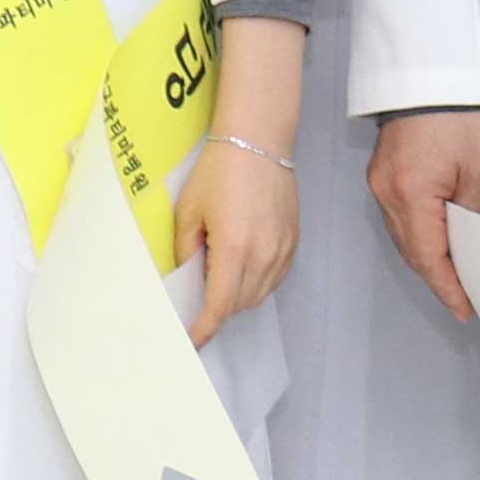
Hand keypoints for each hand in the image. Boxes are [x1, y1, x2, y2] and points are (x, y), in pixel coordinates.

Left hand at [176, 138, 299, 345]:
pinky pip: (275, 277)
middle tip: (200, 291)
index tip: (194, 339)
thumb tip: (187, 278)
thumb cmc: (218, 170)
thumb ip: (185, 250)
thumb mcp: (188, 210)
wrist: (257, 140)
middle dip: (218, 308)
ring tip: (221, 272)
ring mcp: (283, 249)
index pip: (220, 306)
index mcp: (234, 249)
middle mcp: (264, 255)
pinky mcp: (294, 241)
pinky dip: (258, 281)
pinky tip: (243, 262)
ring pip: (259, 294)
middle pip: (240, 304)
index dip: (206, 327)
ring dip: (238, 295)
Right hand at [371, 108, 479, 318]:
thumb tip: (466, 236)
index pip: (428, 256)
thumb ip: (470, 210)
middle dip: (438, 276)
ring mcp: (380, 181)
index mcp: (412, 192)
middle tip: (465, 298)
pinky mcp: (382, 171)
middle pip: (411, 250)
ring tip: (455, 274)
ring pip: (403, 235)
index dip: (447, 286)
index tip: (465, 308)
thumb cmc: (460, 112)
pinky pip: (398, 216)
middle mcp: (387, 191)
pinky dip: (418, 234)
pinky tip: (437, 240)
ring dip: (427, 256)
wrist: (432, 71)